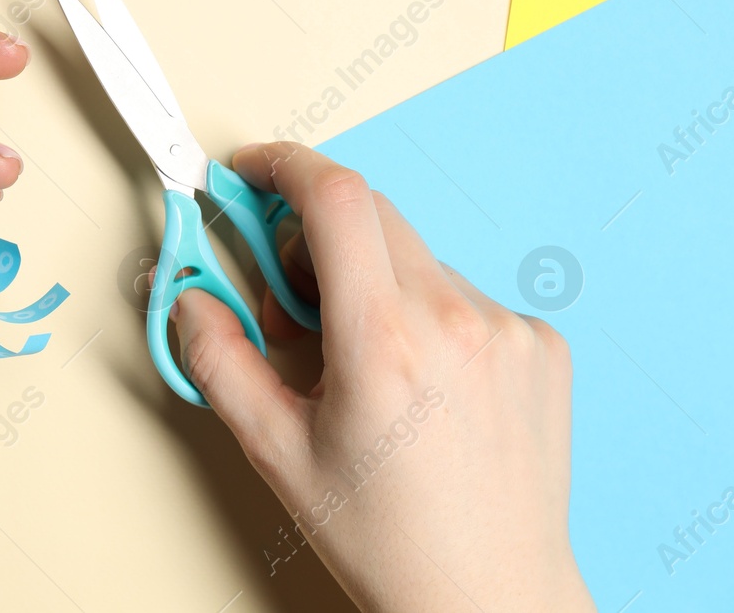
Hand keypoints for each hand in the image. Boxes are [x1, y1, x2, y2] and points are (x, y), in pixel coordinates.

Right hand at [171, 142, 592, 612]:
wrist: (488, 597)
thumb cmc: (387, 538)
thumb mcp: (276, 452)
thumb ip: (219, 359)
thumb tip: (189, 296)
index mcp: (384, 343)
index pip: (335, 198)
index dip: (283, 164)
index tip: (251, 171)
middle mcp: (456, 321)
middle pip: (370, 215)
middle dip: (314, 235)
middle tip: (289, 299)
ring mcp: (509, 330)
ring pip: (414, 258)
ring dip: (372, 283)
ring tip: (364, 367)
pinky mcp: (544, 345)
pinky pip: (464, 294)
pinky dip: (427, 314)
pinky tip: (421, 383)